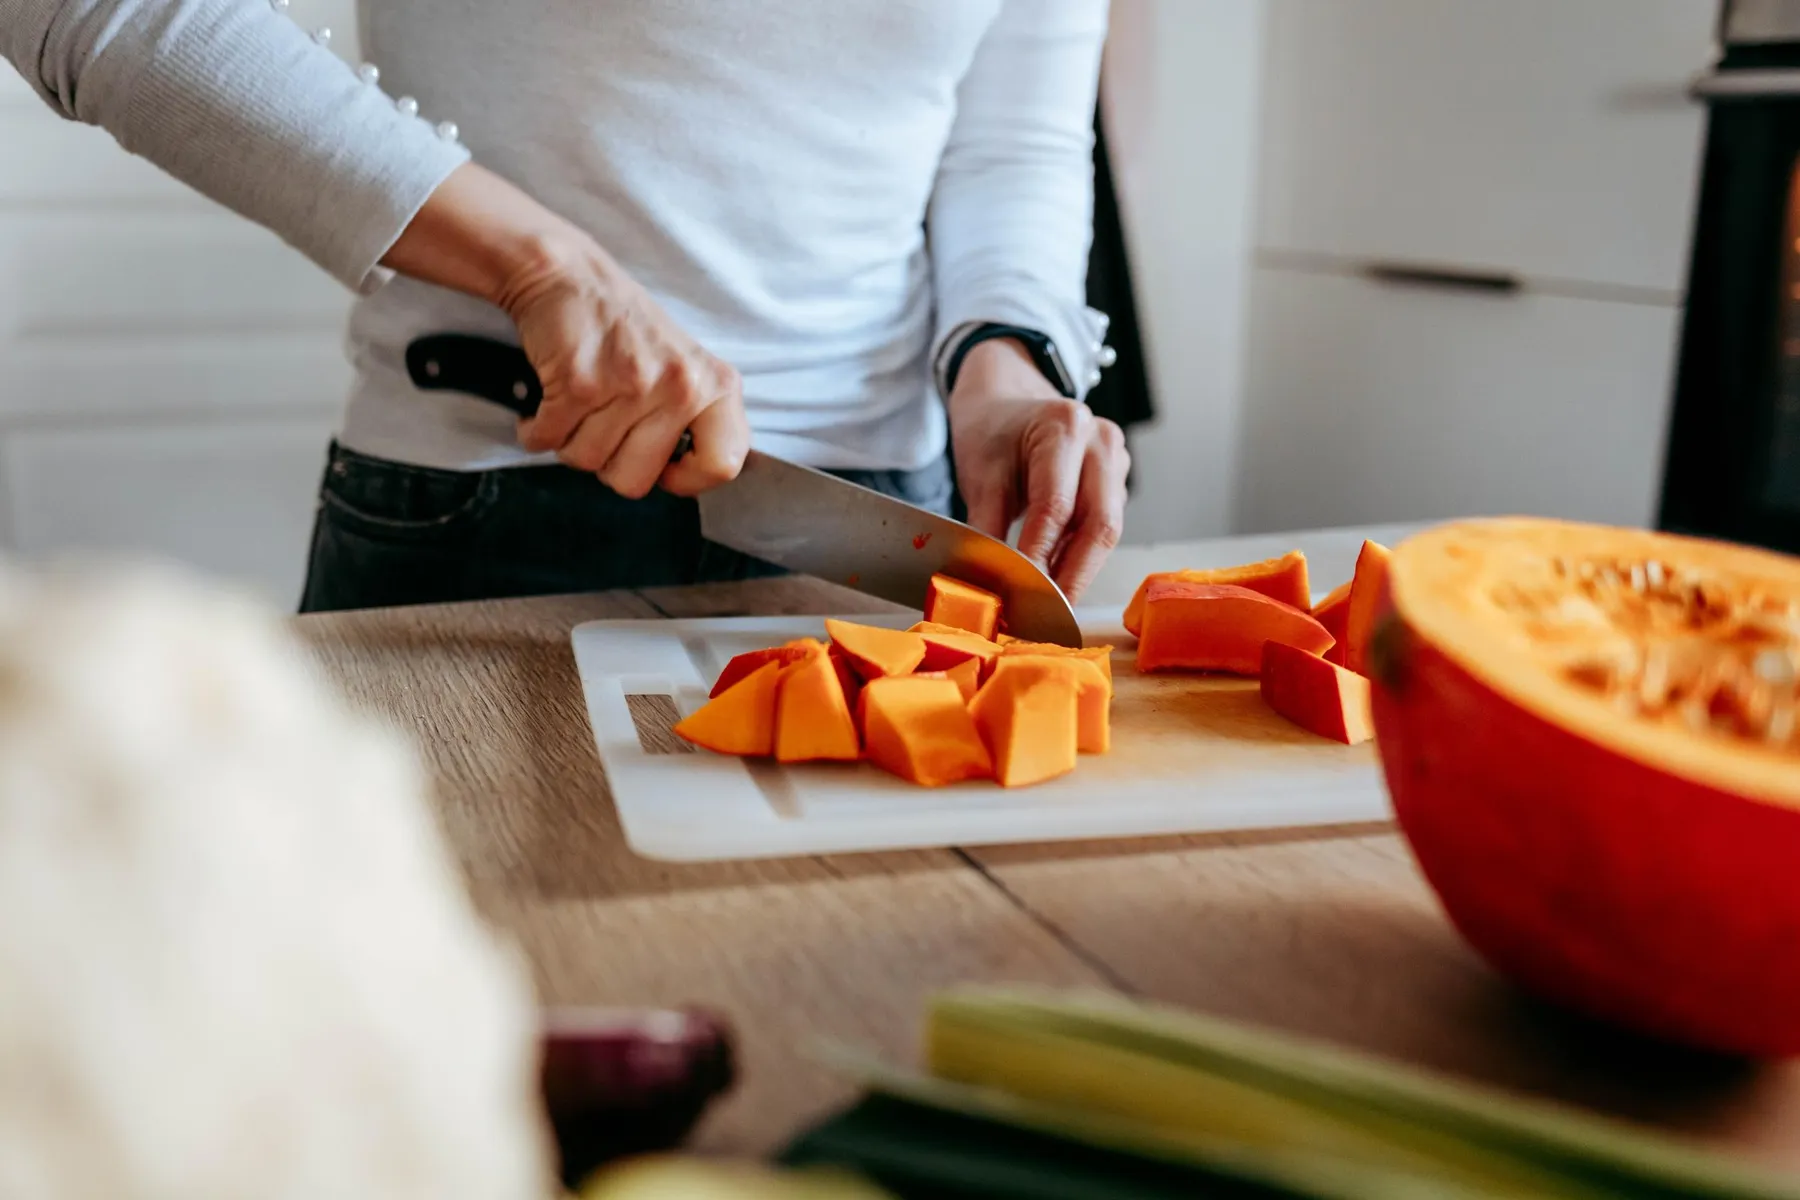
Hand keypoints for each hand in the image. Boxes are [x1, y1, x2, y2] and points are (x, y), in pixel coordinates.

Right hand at [498, 248, 747, 497]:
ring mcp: (630, 386)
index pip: (722, 463)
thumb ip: (695, 420)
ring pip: (587, 461)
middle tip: (604, 426)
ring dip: (571, 440)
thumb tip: (684, 476)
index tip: (665, 470)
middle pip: (635, 481)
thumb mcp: (685, 367)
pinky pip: (549, 440)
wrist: (570, 277)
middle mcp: (678, 387)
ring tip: (579, 404)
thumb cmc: (626, 329)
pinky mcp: (579, 383)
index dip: (688, 479)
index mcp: (714, 386)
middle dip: (608, 462)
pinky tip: (548, 403)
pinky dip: (537, 429)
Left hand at [947, 338, 1129, 599]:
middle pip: (1099, 524)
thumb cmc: (992, 432)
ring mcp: (1115, 461)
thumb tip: (990, 584)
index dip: (1039, 557)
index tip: (1022, 595)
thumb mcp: (980, 475)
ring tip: (1051, 604)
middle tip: (1049, 614)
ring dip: (1079, 570)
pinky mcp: (1116, 481)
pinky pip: (1104, 526)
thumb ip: (988, 529)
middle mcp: (1101, 441)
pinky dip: (1081, 555)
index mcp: (1064, 427)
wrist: (1006, 401)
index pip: (1056, 507)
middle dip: (1074, 576)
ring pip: (1107, 530)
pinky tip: (1060, 578)